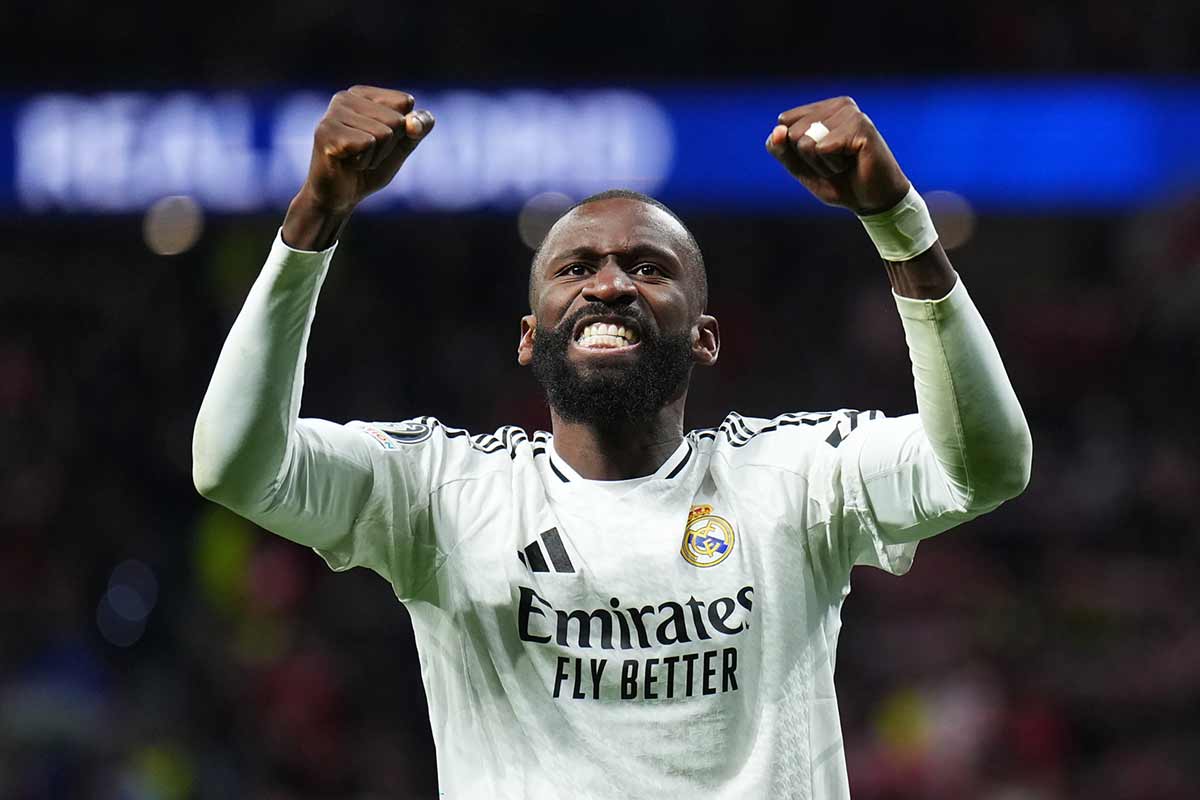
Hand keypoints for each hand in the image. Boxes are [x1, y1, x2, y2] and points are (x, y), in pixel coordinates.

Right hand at [299, 85, 434, 213]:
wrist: (339, 198)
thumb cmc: (369, 169)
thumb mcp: (401, 146)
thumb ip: (418, 128)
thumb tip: (415, 121)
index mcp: (362, 94)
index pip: (406, 102)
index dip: (402, 132)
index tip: (378, 142)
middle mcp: (345, 97)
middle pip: (397, 119)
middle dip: (388, 147)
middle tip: (365, 155)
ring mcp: (333, 113)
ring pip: (384, 133)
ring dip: (375, 157)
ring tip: (355, 160)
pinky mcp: (326, 132)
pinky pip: (368, 144)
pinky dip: (364, 162)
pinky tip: (347, 164)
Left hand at [765, 96, 908, 214]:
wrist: (874, 200)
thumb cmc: (840, 182)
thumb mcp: (801, 168)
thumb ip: (782, 149)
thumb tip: (777, 130)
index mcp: (824, 108)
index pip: (784, 122)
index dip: (795, 150)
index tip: (822, 157)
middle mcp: (838, 104)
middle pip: (792, 132)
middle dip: (809, 159)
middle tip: (836, 164)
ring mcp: (850, 112)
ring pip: (805, 141)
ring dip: (821, 164)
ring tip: (844, 163)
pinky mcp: (860, 126)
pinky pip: (823, 149)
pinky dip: (832, 166)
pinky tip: (852, 163)